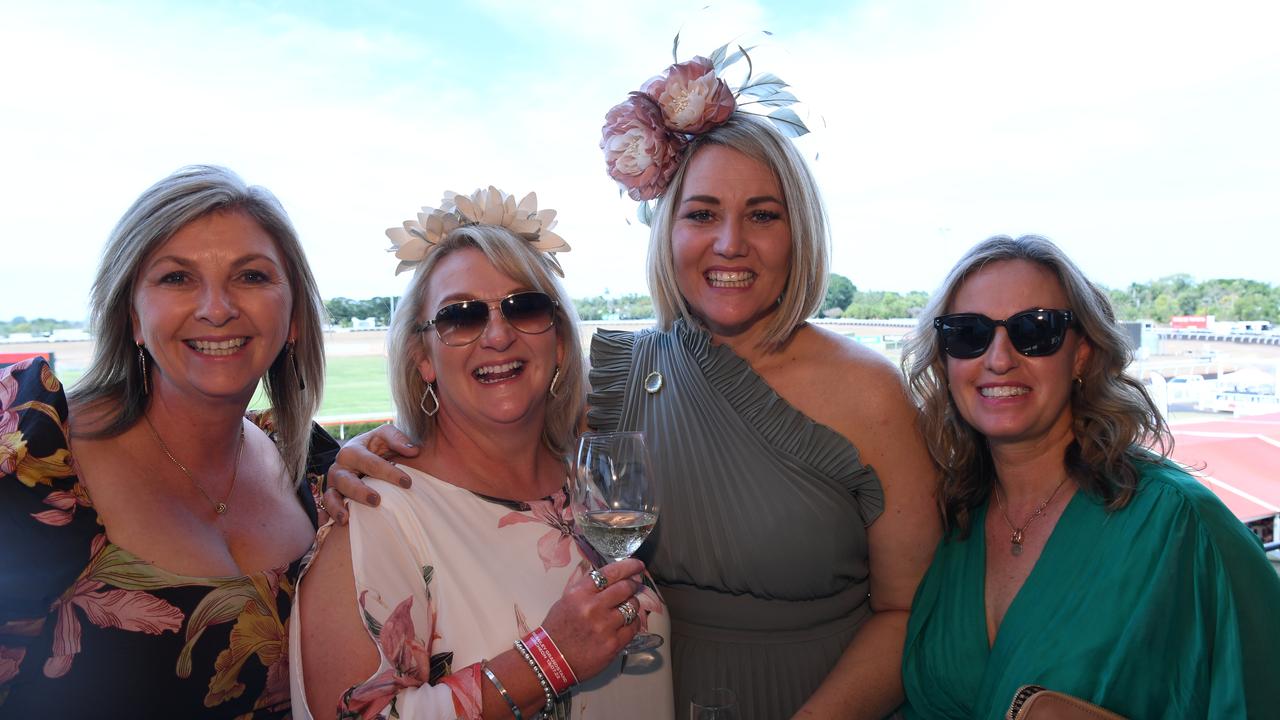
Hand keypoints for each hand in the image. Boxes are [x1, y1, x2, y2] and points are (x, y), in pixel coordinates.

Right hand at [322, 424, 420, 522]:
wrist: (363, 455)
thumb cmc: (376, 446)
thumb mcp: (385, 437)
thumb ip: (398, 439)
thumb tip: (413, 450)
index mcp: (352, 450)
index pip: (371, 462)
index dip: (389, 472)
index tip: (407, 482)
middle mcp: (339, 467)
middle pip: (346, 479)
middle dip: (360, 491)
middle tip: (376, 500)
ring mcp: (334, 483)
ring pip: (331, 495)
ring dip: (338, 506)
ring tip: (346, 518)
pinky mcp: (332, 496)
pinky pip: (327, 507)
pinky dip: (331, 514)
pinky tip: (341, 522)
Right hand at [539, 559, 645, 680]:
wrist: (551, 660)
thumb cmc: (558, 629)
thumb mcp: (567, 600)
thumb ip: (587, 587)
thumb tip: (611, 576)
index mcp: (580, 593)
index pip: (610, 573)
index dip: (628, 566)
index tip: (637, 565)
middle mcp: (593, 607)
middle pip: (625, 588)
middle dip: (633, 585)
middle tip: (634, 586)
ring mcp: (604, 626)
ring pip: (632, 607)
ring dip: (632, 604)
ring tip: (627, 607)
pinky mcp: (613, 644)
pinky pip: (633, 627)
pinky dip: (632, 622)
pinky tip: (626, 623)